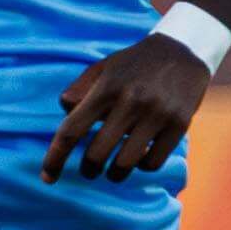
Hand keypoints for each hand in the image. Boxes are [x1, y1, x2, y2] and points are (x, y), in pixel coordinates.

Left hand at [42, 34, 210, 184]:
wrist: (183, 51)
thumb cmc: (133, 64)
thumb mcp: (102, 68)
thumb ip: (79, 89)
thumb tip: (65, 111)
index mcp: (106, 88)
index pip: (72, 130)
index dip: (55, 158)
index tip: (47, 178)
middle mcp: (130, 101)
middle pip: (96, 154)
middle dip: (89, 169)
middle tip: (90, 170)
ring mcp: (157, 113)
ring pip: (125, 164)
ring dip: (115, 174)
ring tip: (113, 170)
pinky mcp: (179, 124)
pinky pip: (153, 162)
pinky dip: (142, 166)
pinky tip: (139, 159)